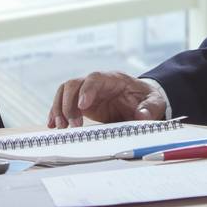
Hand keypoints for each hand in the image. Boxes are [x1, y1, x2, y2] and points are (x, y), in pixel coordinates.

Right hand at [49, 71, 167, 127]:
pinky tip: (52, 125)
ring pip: (65, 92)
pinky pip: (64, 103)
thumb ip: (149, 108)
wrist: (142, 101)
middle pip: (74, 84)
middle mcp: (97, 83)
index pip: (95, 78)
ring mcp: (87, 92)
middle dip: (68, 103)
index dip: (86, 90)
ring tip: (61, 127)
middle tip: (71, 124)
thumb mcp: (154, 102)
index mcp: (114, 79)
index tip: (83, 106)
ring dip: (59, 108)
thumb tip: (141, 115)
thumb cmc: (147, 99)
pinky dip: (56, 112)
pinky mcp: (82, 104)